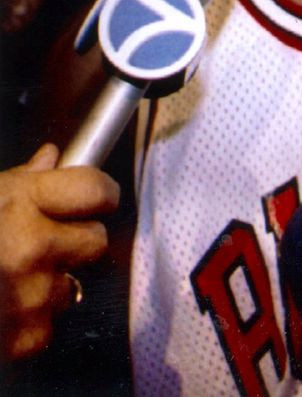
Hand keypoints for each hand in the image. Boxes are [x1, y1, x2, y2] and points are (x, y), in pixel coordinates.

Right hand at [0, 143, 119, 362]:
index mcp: (22, 204)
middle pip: (96, 240)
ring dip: (47, 284)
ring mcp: (32, 294)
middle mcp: (33, 247)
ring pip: (71, 285)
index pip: (97, 190)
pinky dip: (28, 321)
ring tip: (5, 281)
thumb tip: (52, 158)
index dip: (99, 194)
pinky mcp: (27, 336)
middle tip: (40, 245)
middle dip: (73, 242)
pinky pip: (48, 324)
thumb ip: (21, 180)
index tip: (93, 200)